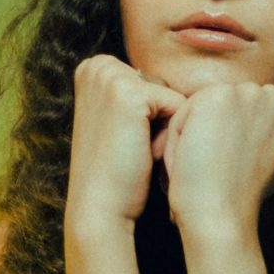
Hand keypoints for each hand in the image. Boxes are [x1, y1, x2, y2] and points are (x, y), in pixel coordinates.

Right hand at [66, 54, 190, 233]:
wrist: (99, 208)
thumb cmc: (114, 172)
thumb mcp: (119, 123)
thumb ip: (137, 97)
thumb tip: (177, 85)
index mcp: (93, 68)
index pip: (151, 82)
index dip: (150, 117)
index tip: (127, 141)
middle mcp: (97, 66)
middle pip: (163, 85)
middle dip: (160, 119)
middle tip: (134, 148)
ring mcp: (111, 77)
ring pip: (172, 96)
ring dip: (167, 127)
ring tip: (140, 151)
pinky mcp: (130, 94)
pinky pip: (180, 106)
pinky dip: (172, 135)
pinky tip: (147, 154)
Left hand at [161, 79, 273, 241]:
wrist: (223, 213)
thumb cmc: (241, 196)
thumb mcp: (273, 162)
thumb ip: (271, 136)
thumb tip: (258, 129)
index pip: (248, 112)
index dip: (233, 142)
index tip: (232, 168)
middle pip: (227, 108)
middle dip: (215, 135)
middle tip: (215, 170)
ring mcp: (249, 93)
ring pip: (203, 109)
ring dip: (195, 137)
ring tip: (203, 167)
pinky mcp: (218, 95)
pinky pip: (183, 114)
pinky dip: (177, 140)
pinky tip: (191, 161)